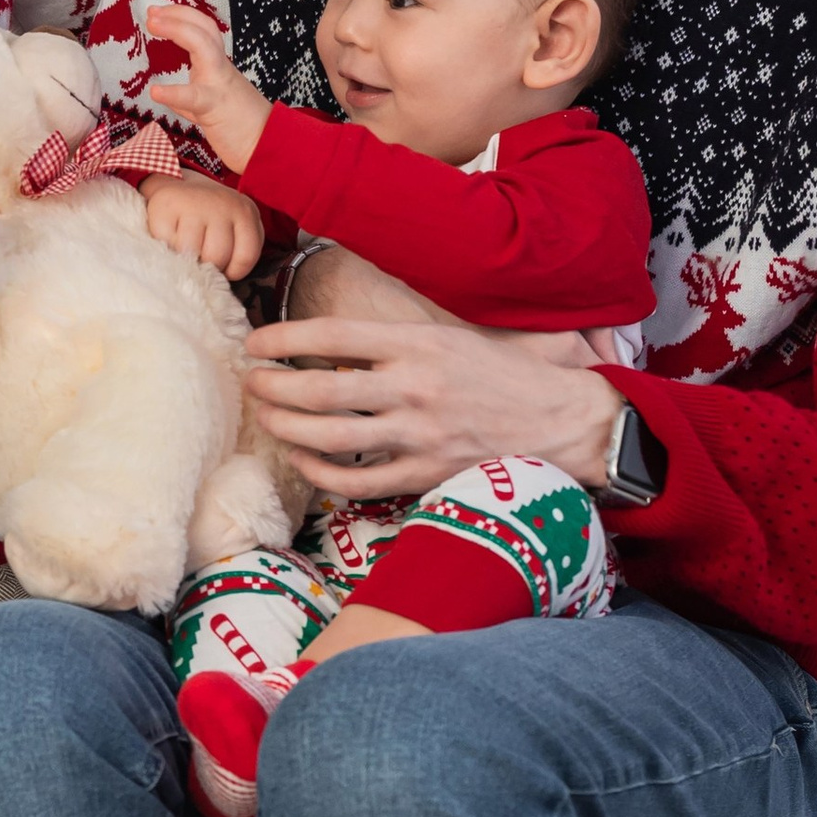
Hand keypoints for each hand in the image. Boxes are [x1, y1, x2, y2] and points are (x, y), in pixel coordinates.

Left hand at [144, 2, 271, 170]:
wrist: (267, 148)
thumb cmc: (240, 128)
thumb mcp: (209, 108)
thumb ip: (189, 99)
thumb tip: (170, 95)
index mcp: (218, 67)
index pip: (203, 30)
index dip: (181, 16)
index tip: (158, 11)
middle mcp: (220, 69)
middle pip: (205, 28)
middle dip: (179, 14)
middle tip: (152, 12)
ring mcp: (219, 85)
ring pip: (204, 46)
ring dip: (178, 29)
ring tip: (153, 24)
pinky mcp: (215, 108)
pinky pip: (193, 97)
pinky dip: (173, 93)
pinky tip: (155, 92)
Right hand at [144, 174, 268, 277]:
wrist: (181, 186)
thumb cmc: (212, 218)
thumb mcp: (235, 229)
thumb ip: (237, 253)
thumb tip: (221, 286)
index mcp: (245, 213)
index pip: (245, 257)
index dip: (232, 271)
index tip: (223, 267)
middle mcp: (222, 204)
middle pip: (217, 257)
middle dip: (207, 265)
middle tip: (200, 256)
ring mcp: (193, 203)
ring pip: (190, 252)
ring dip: (185, 257)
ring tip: (184, 247)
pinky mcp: (165, 206)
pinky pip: (165, 242)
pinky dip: (165, 246)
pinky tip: (169, 236)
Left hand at [243, 315, 628, 499]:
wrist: (566, 424)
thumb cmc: (510, 375)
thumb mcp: (458, 335)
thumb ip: (401, 336)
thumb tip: (339, 335)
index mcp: (421, 344)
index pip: (334, 334)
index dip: (284, 336)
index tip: (256, 340)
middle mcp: (415, 387)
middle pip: (321, 387)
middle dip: (273, 385)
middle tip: (250, 381)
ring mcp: (419, 436)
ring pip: (330, 435)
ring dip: (286, 425)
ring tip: (266, 416)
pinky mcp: (425, 475)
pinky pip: (356, 481)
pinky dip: (319, 471)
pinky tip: (303, 457)